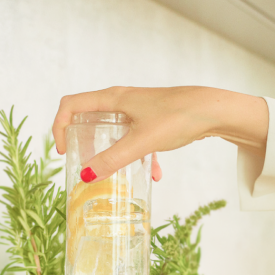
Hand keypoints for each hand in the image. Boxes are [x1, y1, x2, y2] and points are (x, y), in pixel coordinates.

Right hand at [52, 85, 268, 182]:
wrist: (215, 110)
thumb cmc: (179, 116)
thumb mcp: (142, 141)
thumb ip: (113, 159)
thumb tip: (86, 176)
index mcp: (113, 98)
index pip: (71, 105)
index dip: (59, 126)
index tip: (62, 151)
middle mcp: (122, 101)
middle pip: (89, 119)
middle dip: (84, 145)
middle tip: (85, 165)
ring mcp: (138, 110)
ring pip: (113, 132)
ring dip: (112, 154)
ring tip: (114, 174)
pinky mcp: (153, 121)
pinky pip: (136, 140)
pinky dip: (140, 157)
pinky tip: (155, 176)